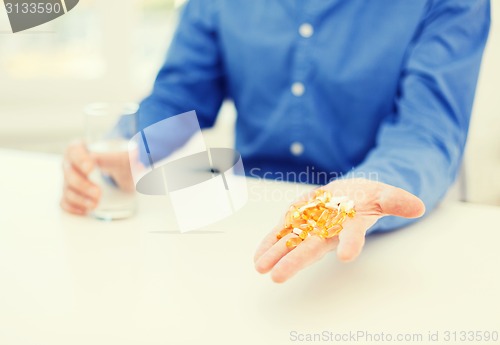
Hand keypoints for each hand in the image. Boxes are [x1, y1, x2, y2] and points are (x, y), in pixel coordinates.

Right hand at [60, 140, 134, 214]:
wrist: (122, 175)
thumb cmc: (119, 162)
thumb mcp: (120, 157)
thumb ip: (111, 156)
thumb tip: (99, 157)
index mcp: (80, 149)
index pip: (74, 150)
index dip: (80, 159)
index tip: (91, 168)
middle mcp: (71, 164)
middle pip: (69, 174)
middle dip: (83, 185)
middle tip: (98, 193)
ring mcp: (69, 180)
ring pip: (67, 190)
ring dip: (81, 199)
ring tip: (96, 204)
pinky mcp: (71, 194)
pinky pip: (65, 202)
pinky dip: (74, 207)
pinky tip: (86, 209)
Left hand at [254, 178, 424, 282]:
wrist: (350, 192)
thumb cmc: (367, 196)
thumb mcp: (384, 193)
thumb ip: (395, 200)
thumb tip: (419, 205)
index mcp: (351, 225)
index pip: (352, 235)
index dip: (351, 244)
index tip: (347, 256)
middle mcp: (329, 231)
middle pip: (312, 247)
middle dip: (296, 260)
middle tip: (278, 276)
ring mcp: (311, 227)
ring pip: (293, 241)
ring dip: (276, 254)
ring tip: (260, 267)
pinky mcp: (298, 220)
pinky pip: (283, 233)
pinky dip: (270, 243)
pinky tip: (258, 256)